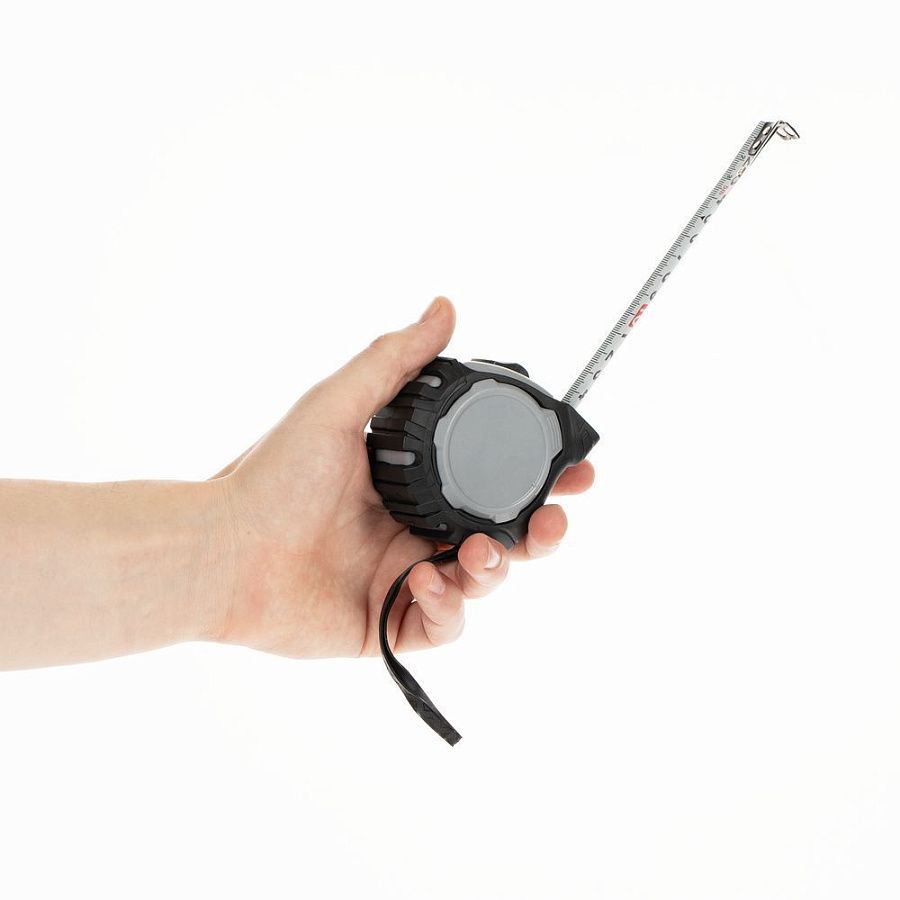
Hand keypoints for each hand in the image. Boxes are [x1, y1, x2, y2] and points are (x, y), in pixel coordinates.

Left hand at [209, 297, 594, 658]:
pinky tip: (421, 582)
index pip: (492, 481)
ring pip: (483, 582)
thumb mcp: (337, 405)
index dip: (538, 478)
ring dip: (493, 570)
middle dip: (539, 532)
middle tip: (551, 522)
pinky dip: (447, 607)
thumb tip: (444, 306)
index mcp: (413, 483)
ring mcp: (405, 577)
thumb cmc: (271, 478)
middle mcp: (416, 529)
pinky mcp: (390, 622)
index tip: (573, 470)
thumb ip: (395, 361)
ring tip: (469, 557)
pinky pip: (446, 626)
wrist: (222, 551)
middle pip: (503, 536)